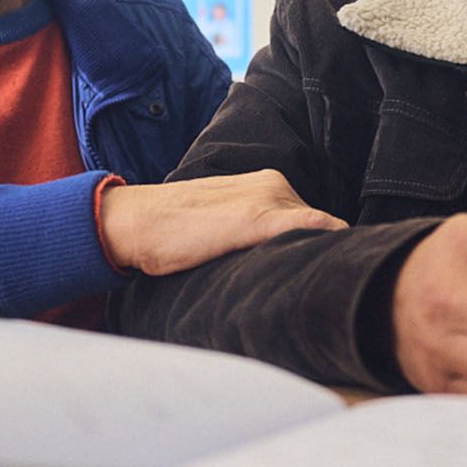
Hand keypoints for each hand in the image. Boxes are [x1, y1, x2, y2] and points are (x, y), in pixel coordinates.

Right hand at [97, 169, 345, 275]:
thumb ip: (253, 231)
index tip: (321, 271)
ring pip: (321, 232)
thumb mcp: (222, 223)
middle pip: (321, 227)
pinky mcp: (262, 219)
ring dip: (318, 255)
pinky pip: (316, 229)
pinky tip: (328, 269)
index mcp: (267, 183)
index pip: (312, 218)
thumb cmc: (172, 231)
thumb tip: (278, 258)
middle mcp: (276, 186)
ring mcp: (271, 200)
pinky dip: (327, 248)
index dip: (317, 245)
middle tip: (316, 282)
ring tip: (311, 283)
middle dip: (319, 252)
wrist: (138, 222)